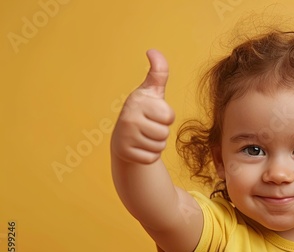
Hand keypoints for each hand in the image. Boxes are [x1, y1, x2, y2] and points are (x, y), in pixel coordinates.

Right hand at [111, 49, 173, 163]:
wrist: (123, 138)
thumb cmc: (143, 111)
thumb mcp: (151, 91)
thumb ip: (158, 72)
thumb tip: (153, 51)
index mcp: (138, 100)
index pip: (169, 116)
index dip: (166, 117)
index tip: (153, 113)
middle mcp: (128, 117)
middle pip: (165, 132)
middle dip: (161, 132)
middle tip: (148, 127)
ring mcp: (125, 136)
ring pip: (159, 146)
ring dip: (156, 144)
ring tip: (143, 136)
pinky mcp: (125, 153)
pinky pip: (152, 158)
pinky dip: (149, 155)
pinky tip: (139, 147)